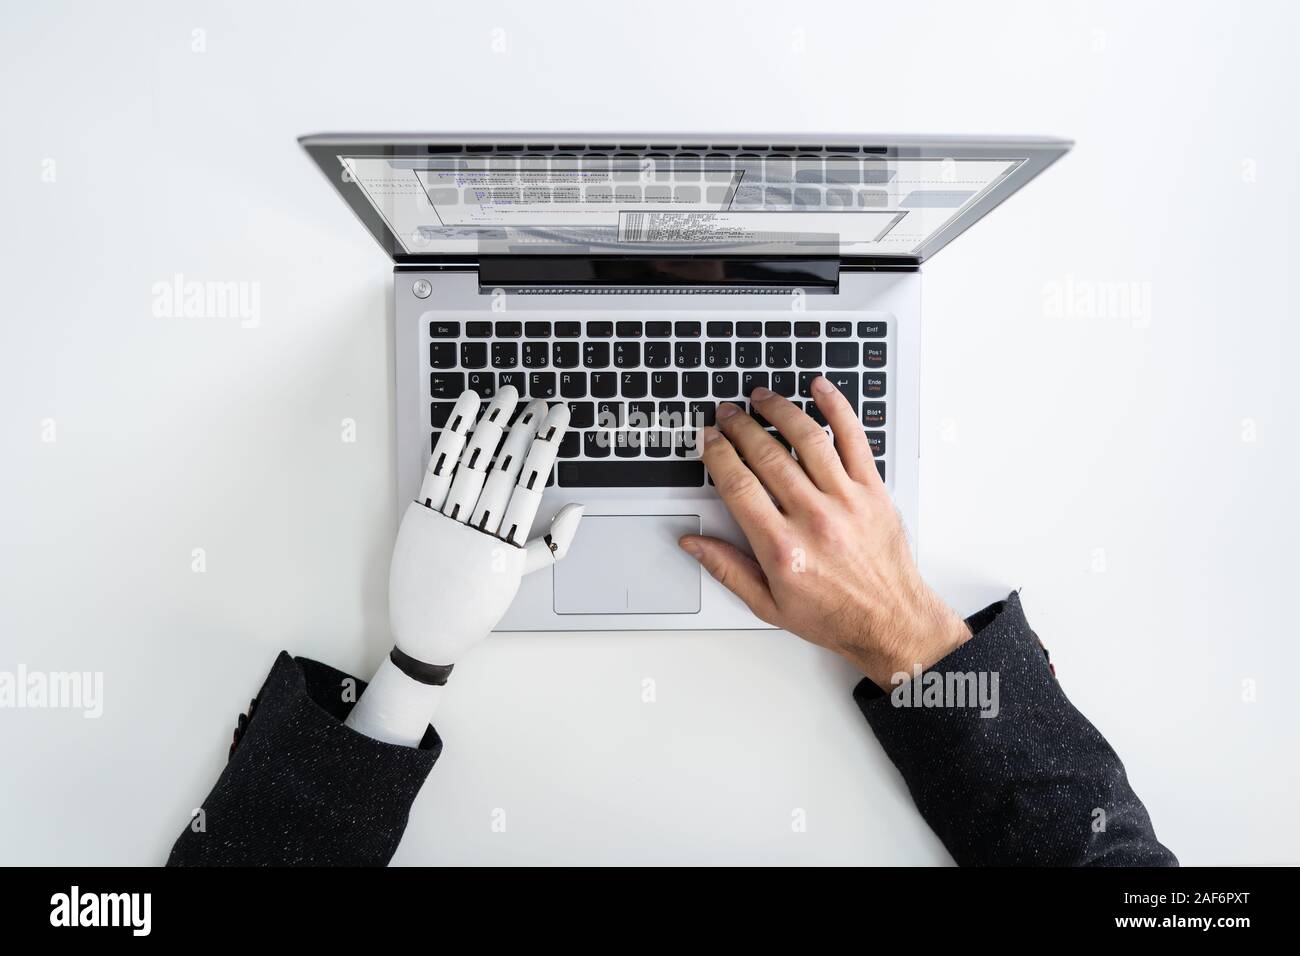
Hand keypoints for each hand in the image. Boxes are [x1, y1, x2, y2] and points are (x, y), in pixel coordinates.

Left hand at [347, 387, 582, 744]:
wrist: (428, 633)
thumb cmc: (477, 606)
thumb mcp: (519, 578)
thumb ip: (554, 544)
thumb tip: (578, 509)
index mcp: (508, 544)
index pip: (534, 481)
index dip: (547, 443)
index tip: (558, 418)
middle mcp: (479, 529)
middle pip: (507, 466)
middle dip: (524, 428)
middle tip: (537, 401)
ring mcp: (447, 520)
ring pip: (475, 461)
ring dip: (492, 423)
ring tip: (506, 396)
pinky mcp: (420, 515)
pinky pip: (438, 467)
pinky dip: (453, 434)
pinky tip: (466, 409)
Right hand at [679, 377, 969, 688]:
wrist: (891, 622)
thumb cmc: (833, 615)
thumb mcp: (768, 604)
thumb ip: (727, 568)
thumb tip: (693, 542)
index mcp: (783, 548)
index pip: (739, 486)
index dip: (718, 455)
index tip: (709, 440)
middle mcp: (814, 519)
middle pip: (767, 455)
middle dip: (740, 427)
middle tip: (727, 413)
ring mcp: (846, 500)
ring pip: (807, 439)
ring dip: (779, 411)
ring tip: (761, 397)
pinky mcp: (873, 491)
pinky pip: (855, 439)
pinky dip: (838, 408)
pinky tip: (821, 389)